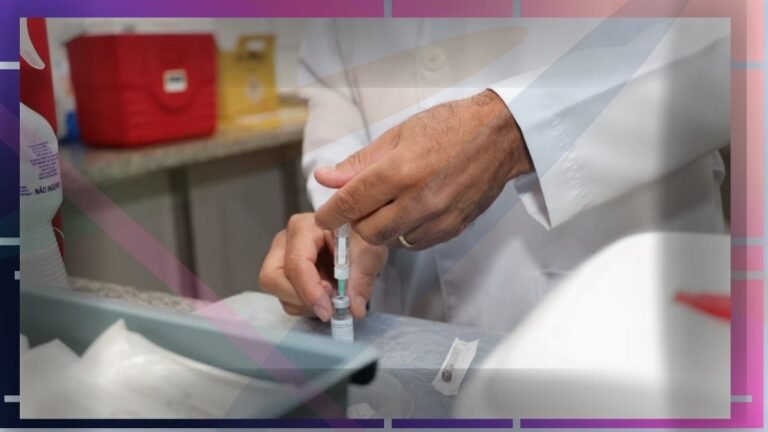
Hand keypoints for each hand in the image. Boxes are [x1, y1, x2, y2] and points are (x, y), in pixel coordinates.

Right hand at [259, 213, 387, 320]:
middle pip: (273, 278)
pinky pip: (285, 298)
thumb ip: (361, 278)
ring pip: (278, 292)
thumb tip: (354, 308)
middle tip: (330, 304)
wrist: (360, 234)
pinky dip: (306, 305)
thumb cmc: (361, 237)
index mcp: (304, 228)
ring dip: (306, 304)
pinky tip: (325, 297)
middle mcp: (285, 241)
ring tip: (333, 297)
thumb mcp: (369, 252)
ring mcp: (280, 258)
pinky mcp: (283, 275)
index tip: (328, 310)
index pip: (296, 263)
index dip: (310, 290)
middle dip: (301, 298)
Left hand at [314, 90, 532, 249]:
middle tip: (363, 205)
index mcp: (400, 171)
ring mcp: (438, 218)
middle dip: (358, 222)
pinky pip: (416, 242)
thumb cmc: (450, 127)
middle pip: (368, 232)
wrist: (499, 136)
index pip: (352, 203)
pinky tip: (413, 210)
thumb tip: (326, 178)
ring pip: (392, 240)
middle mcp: (418, 200)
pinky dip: (406, 231)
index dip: (331, 214)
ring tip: (393, 203)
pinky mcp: (453, 228)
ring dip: (383, 228)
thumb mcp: (399, 135)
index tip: (324, 217)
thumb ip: (360, 162)